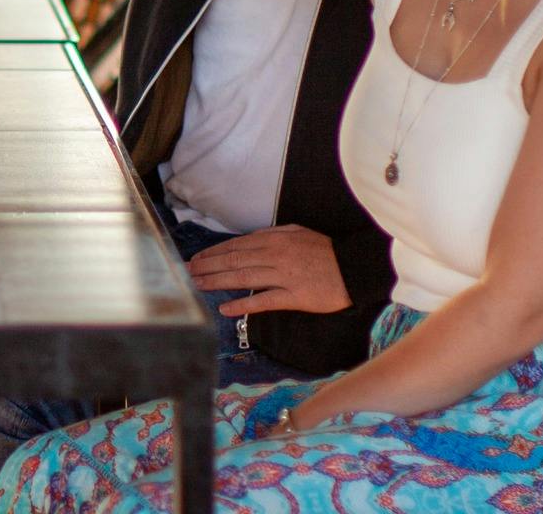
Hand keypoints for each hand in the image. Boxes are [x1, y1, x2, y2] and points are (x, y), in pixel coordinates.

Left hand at [187, 225, 351, 317]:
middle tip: (187, 273)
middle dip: (207, 267)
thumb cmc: (326, 250)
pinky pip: (264, 301)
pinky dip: (243, 305)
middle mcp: (274, 256)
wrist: (355, 268)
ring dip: (217, 282)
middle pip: (233, 261)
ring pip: (242, 279)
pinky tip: (226, 309)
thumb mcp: (297, 232)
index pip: (235, 246)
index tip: (196, 259)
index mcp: (274, 240)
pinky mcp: (294, 297)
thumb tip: (248, 241)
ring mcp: (283, 277)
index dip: (213, 253)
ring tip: (198, 286)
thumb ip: (272, 235)